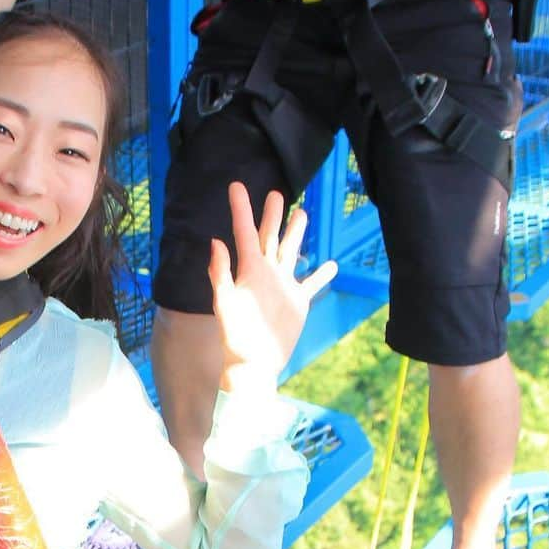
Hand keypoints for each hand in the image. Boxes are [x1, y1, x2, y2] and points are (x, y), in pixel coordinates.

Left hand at [211, 183, 336, 393]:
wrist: (255, 362)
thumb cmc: (236, 335)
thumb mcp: (226, 302)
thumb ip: (221, 272)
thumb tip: (216, 241)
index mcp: (249, 269)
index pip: (244, 232)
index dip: (240, 209)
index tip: (236, 186)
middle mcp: (266, 273)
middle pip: (270, 237)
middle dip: (273, 215)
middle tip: (277, 193)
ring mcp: (283, 285)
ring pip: (291, 252)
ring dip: (296, 234)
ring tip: (302, 214)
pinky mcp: (297, 301)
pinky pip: (311, 283)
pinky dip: (321, 274)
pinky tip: (332, 264)